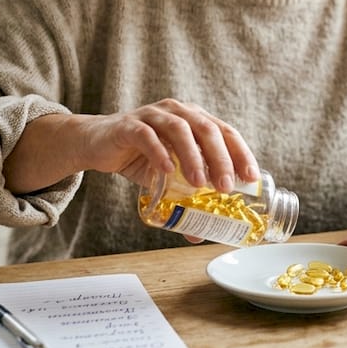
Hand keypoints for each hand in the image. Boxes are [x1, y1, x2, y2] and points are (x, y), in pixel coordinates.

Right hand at [5, 99, 258, 194]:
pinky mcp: (128, 125)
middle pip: (207, 128)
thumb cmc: (138, 157)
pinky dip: (159, 152)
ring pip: (180, 129)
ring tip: (199, 183)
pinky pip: (147, 136)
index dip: (241, 153)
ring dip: (193, 156)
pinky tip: (166, 171)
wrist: (96, 144)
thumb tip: (200, 235)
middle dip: (221, 158)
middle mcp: (177, 112)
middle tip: (226, 186)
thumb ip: (183, 198)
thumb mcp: (165, 178)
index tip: (250, 178)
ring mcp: (153, 115)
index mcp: (194, 119)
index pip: (225, 131)